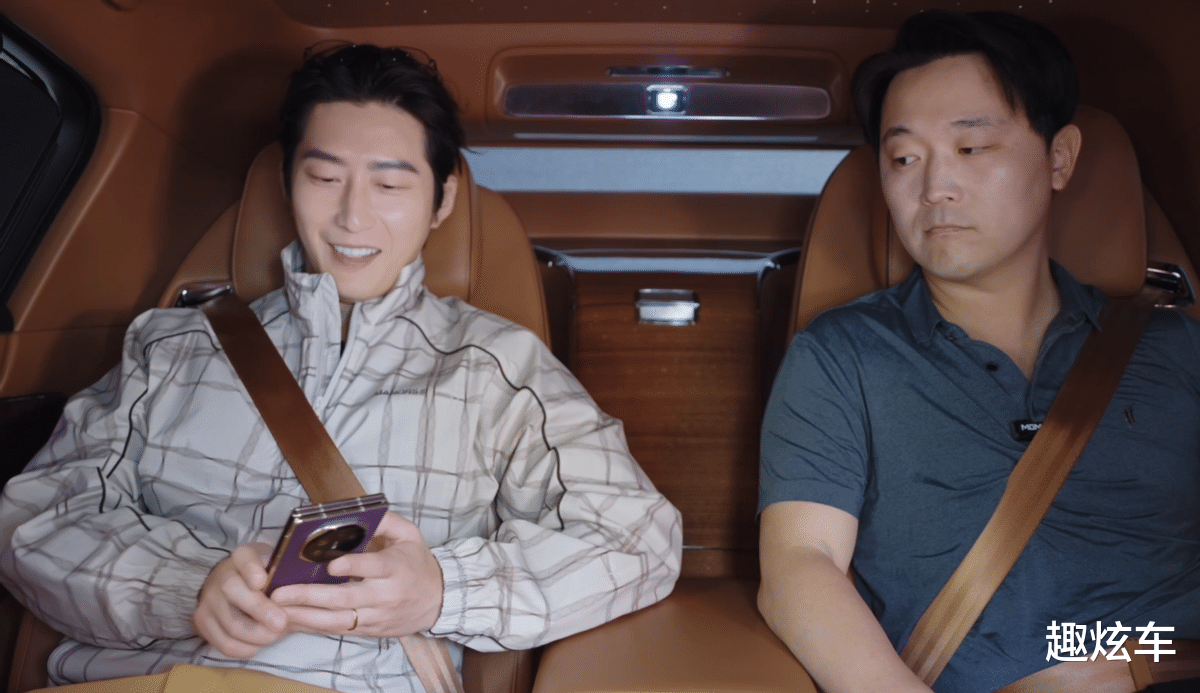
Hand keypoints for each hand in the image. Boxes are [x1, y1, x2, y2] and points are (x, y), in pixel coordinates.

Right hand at [194, 543, 288, 657]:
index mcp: (243, 556)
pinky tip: (258, 645)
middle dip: (261, 612)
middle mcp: (221, 575)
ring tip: (275, 635)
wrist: (232, 583)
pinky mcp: (202, 621)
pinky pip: (223, 642)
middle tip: (282, 623)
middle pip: (234, 592)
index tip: (262, 581)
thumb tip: (307, 590)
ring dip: (257, 635)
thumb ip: (289, 573)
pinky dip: (243, 648)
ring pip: (231, 623)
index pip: (245, 557)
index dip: (251, 569)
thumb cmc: (265, 576)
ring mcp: (209, 599)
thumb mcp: (278, 565)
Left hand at [270, 512, 443, 637]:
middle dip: (309, 596)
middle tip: (280, 592)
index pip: (373, 567)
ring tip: (278, 610)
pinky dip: (315, 626)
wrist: (440, 600)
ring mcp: (376, 616)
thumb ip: (385, 521)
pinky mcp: (370, 630)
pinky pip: (339, 630)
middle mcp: (385, 595)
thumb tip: (356, 513)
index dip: (351, 566)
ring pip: (337, 620)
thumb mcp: (410, 535)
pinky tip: (293, 620)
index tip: (329, 564)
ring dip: (305, 616)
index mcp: (396, 568)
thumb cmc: (419, 564)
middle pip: (345, 598)